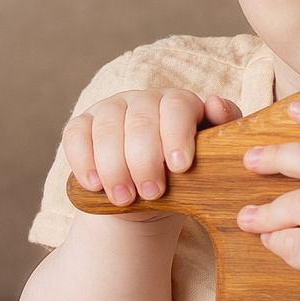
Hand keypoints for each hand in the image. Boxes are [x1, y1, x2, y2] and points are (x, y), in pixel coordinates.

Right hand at [64, 89, 241, 208]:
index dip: (177, 135)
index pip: (177, 106)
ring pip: (107, 129)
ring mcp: (110, 110)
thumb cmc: (187, 177)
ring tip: (124, 198)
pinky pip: (76, 135)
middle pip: (140, 121)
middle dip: (145, 160)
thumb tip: (216, 105)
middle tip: (152, 193)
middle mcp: (143, 101)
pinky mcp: (82, 126)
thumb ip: (223, 132)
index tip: (180, 168)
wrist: (149, 199)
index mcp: (178, 104)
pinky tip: (94, 185)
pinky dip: (83, 160)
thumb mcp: (212, 159)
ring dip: (114, 167)